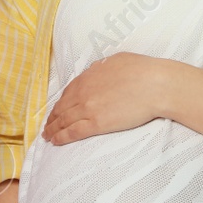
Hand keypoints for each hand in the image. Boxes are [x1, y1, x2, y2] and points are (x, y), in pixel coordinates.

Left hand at [42, 53, 171, 144]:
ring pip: (64, 121)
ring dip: (53, 129)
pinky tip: (56, 141)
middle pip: (62, 107)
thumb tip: (97, 71)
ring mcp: (89, 108)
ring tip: (48, 136)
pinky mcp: (97, 123)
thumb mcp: (116, 61)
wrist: (155, 85)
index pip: (68, 92)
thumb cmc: (142, 70)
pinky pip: (73, 132)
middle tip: (47, 125)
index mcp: (88, 77)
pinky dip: (62, 137)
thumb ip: (102, 68)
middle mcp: (84, 92)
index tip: (57, 109)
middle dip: (52, 118)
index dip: (60, 102)